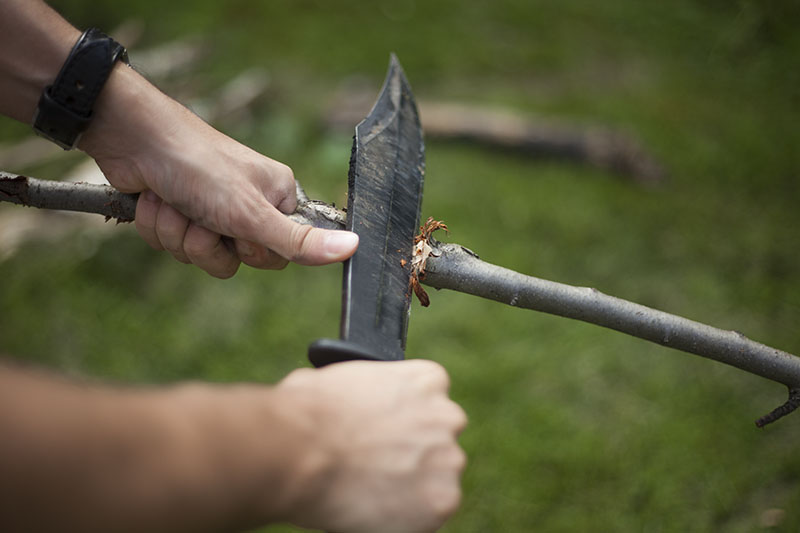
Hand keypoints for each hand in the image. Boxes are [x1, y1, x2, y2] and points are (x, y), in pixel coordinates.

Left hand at [80, 64, 357, 277]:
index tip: (237, 227)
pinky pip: (170, 244)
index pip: (277, 255)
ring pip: (197, 254)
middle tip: (200, 213)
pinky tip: (154, 200)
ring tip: (173, 201)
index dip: (250, 250)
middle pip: (234, 260)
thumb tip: (355, 247)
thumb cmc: (199, 164)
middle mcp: (247, 204)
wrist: (133, 137)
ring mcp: (210, 209)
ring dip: (177, 232)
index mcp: (276, 198)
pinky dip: (157, 225)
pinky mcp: (176, 212)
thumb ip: (299, 240)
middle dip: (206, 242)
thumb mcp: (252, 212)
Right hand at [275, 360, 467, 532]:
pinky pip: (431, 512)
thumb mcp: (338, 379)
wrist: (301, 451)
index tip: (386, 433)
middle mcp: (447, 416)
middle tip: (379, 466)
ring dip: (413, 485)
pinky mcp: (442, 501)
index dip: (405, 419)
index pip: (432, 399)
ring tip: (371, 488)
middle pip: (438, 440)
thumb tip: (344, 401)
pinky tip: (377, 508)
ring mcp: (448, 459)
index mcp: (427, 380)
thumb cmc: (308, 412)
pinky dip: (409, 516)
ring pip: (437, 478)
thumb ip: (363, 389)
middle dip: (414, 452)